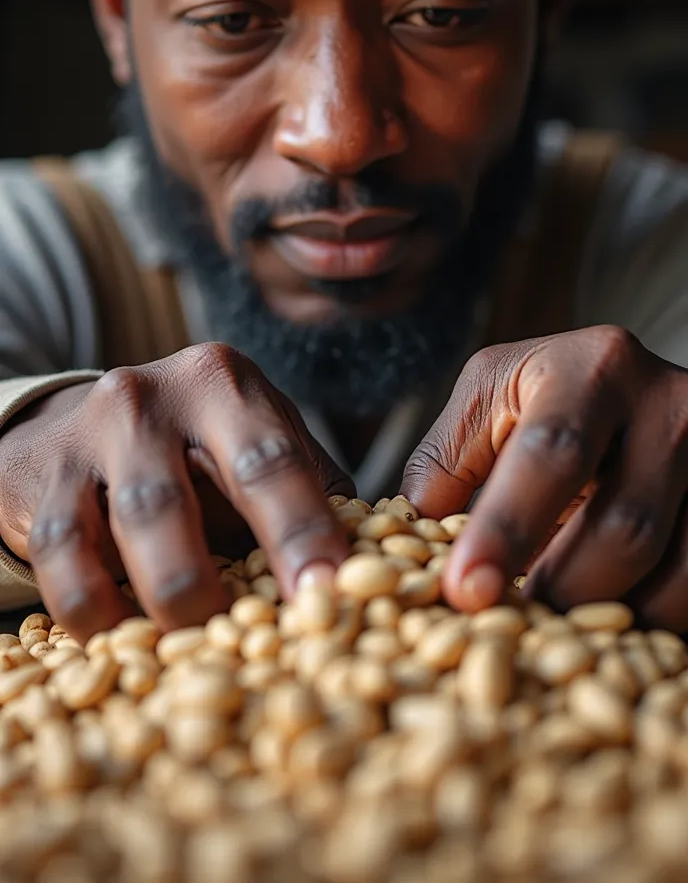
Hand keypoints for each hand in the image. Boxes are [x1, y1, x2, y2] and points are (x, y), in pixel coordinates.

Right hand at [0, 344, 352, 640]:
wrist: (80, 423)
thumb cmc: (193, 447)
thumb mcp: (254, 440)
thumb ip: (307, 489)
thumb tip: (368, 563)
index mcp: (226, 384)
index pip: (272, 460)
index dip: (300, 530)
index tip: (325, 594)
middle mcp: (156, 395)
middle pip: (184, 495)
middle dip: (215, 579)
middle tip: (252, 640)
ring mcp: (92, 432)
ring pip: (123, 526)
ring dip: (159, 597)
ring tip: (189, 648)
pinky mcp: (42, 472)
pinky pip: (60, 551)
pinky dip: (90, 605)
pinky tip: (120, 635)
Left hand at [402, 327, 687, 631]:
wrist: (625, 391)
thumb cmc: (540, 399)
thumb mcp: (486, 405)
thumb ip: (444, 467)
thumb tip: (402, 551)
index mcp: (593, 368)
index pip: (551, 454)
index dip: (507, 528)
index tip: (465, 590)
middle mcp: (668, 402)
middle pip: (625, 527)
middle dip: (562, 591)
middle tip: (514, 628)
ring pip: (677, 571)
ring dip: (611, 617)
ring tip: (559, 627)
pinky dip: (655, 620)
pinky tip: (612, 621)